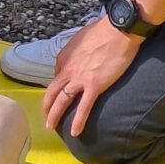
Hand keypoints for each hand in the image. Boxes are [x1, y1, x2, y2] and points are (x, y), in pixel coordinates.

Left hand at [43, 18, 142, 136]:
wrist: (118, 31)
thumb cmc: (103, 31)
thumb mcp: (81, 39)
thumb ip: (76, 51)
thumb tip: (78, 57)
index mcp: (64, 58)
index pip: (56, 78)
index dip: (56, 89)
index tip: (59, 96)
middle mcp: (67, 69)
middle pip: (51, 92)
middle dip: (46, 107)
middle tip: (46, 118)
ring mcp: (79, 79)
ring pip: (61, 102)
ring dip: (54, 116)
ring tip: (51, 128)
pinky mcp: (94, 86)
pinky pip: (83, 108)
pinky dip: (78, 121)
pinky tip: (75, 132)